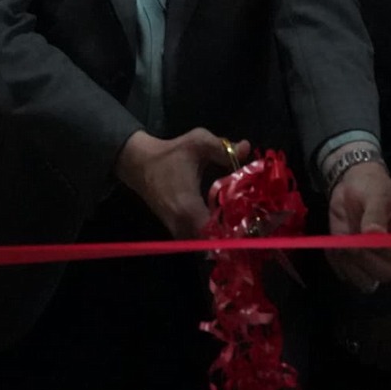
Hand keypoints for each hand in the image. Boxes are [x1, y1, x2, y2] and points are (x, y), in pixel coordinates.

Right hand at [116, 129, 250, 238]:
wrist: (139, 163)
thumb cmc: (170, 153)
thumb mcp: (197, 142)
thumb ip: (222, 147)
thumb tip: (246, 147)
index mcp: (188, 206)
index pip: (213, 234)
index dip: (233, 232)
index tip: (251, 224)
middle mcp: (182, 224)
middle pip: (211, 246)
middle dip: (231, 238)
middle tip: (252, 227)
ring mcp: (177, 230)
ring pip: (203, 247)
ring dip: (221, 240)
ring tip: (241, 227)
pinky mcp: (175, 230)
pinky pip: (196, 241)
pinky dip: (210, 238)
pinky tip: (224, 224)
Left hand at [325, 158, 390, 291]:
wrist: (353, 188)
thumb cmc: (372, 187)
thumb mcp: (376, 194)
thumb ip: (375, 215)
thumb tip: (374, 234)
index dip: (384, 250)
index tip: (366, 234)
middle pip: (386, 273)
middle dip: (362, 257)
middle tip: (349, 237)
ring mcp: (380, 266)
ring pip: (364, 278)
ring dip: (347, 259)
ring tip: (343, 235)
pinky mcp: (360, 268)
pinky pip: (347, 275)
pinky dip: (337, 260)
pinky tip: (338, 241)